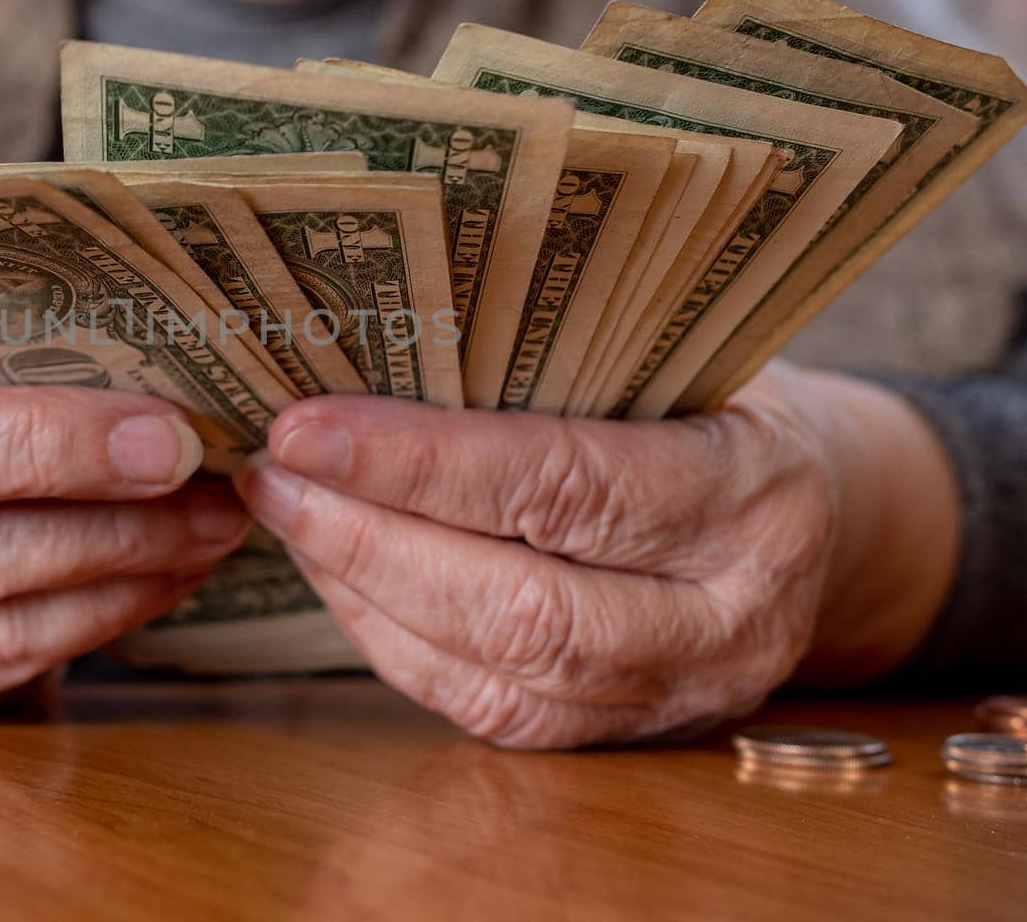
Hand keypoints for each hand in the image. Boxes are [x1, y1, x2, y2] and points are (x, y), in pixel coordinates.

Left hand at [233, 364, 960, 747]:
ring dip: (363, 591)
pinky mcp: (622, 737)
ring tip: (287, 511)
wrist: (817, 513)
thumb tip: (365, 352)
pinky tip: (337, 570)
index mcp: (751, 494)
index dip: (420, 464)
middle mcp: (729, 618)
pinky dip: (391, 639)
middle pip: (519, 609)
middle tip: (273, 474)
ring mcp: (680, 696)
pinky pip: (485, 708)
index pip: (563, 485)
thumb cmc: (716, 405)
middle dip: (367, 541)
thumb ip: (550, 367)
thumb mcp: (669, 356)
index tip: (305, 429)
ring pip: (491, 676)